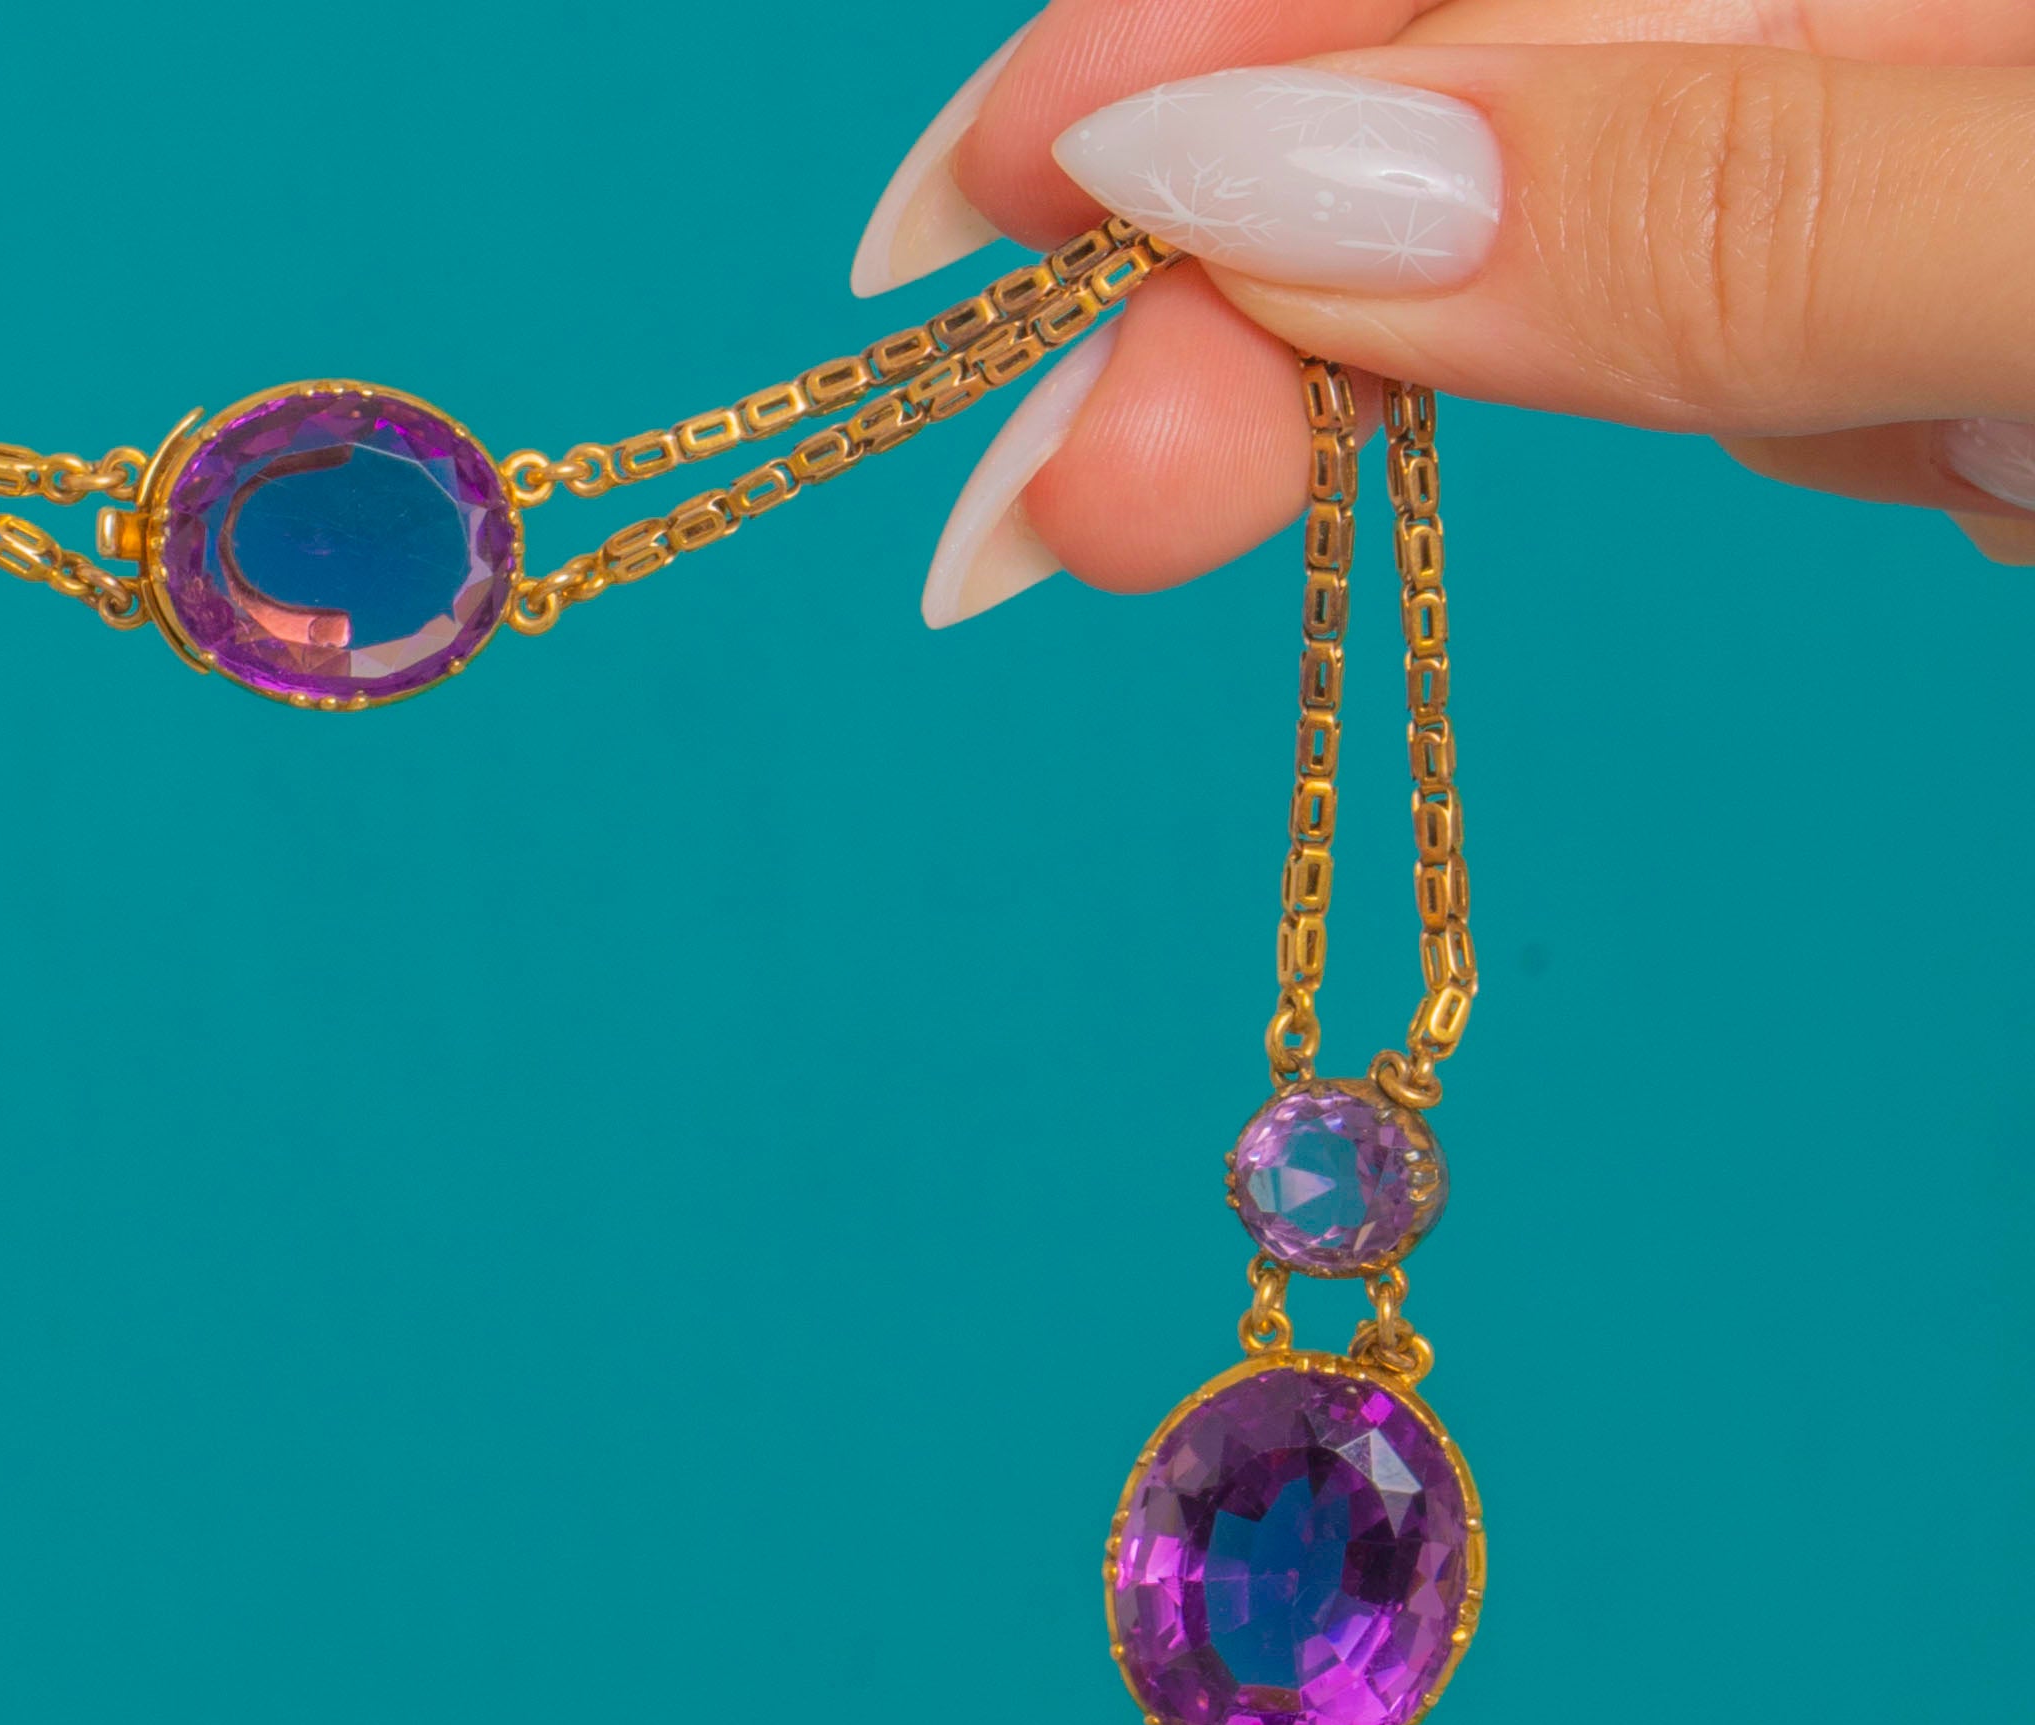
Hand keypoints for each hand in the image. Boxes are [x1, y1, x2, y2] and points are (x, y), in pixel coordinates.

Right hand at [850, 0, 2034, 620]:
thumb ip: (1711, 194)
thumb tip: (1273, 184)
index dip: (1204, 26)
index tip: (992, 193)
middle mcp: (1899, 16)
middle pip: (1469, 67)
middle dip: (1216, 247)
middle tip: (1038, 487)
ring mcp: (1904, 164)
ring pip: (1517, 209)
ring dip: (1280, 349)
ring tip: (1102, 504)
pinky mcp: (1904, 314)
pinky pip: (1624, 312)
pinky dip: (1435, 398)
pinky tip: (1298, 439)